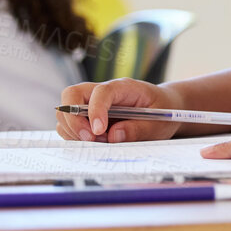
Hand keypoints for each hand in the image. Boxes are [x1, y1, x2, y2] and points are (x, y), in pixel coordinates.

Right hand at [56, 78, 182, 142]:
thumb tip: (114, 137)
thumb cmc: (163, 112)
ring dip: (73, 131)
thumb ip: (139, 129)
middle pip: (71, 94)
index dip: (95, 110)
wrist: (164, 108)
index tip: (98, 130)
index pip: (101, 92)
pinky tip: (94, 143)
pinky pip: (68, 125)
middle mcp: (103, 92)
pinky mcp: (87, 117)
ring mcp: (92, 104)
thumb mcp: (160, 122)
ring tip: (98, 142)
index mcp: (123, 87)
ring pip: (65, 111)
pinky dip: (74, 137)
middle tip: (89, 139)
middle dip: (73, 119)